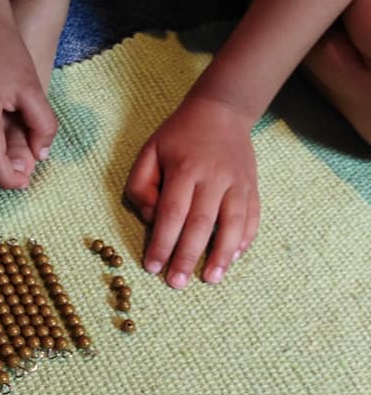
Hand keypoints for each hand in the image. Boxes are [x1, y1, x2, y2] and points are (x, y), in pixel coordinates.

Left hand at [125, 94, 260, 286]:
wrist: (221, 111)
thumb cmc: (178, 136)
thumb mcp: (149, 152)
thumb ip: (141, 186)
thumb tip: (150, 218)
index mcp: (184, 170)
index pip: (171, 214)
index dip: (162, 243)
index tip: (153, 267)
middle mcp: (214, 178)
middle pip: (200, 224)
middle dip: (188, 257)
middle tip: (177, 283)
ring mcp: (237, 183)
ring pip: (232, 223)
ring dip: (221, 254)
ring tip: (211, 279)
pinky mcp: (252, 187)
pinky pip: (252, 217)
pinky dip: (245, 239)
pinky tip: (234, 258)